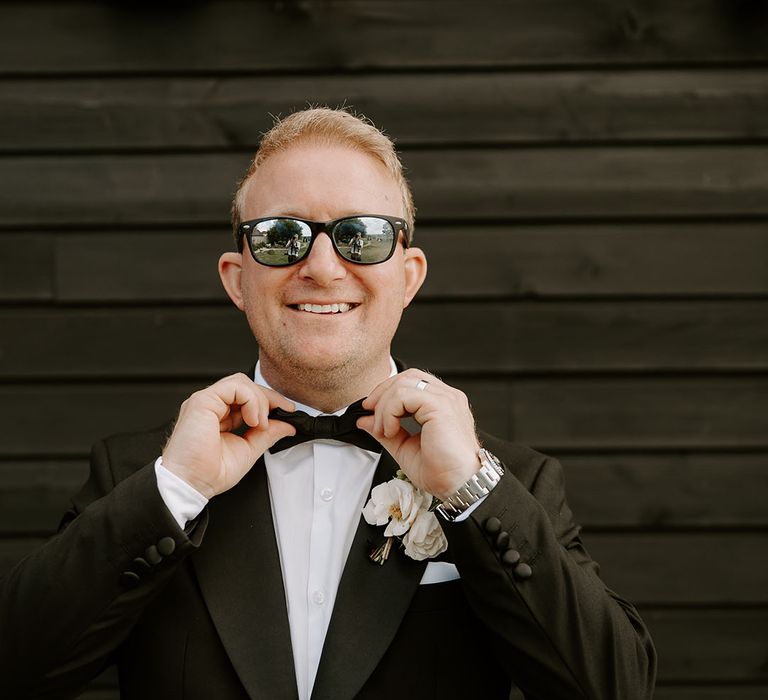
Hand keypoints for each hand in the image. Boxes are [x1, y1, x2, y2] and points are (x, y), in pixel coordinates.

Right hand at [162, 373, 295, 498]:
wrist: (191, 485)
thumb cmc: (208, 473)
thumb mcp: (248, 450)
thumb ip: (267, 435)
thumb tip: (287, 426)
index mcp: (219, 416)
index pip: (247, 396)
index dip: (269, 401)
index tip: (288, 411)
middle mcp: (212, 406)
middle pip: (245, 386)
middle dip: (268, 398)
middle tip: (282, 413)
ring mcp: (206, 401)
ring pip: (241, 382)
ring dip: (260, 400)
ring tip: (261, 424)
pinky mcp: (203, 401)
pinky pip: (234, 387)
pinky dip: (251, 400)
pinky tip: (253, 419)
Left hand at [358, 369, 480, 498]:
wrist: (459, 486)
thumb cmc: (442, 472)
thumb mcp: (404, 448)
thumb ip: (385, 430)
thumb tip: (365, 420)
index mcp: (442, 404)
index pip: (411, 381)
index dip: (387, 391)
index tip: (371, 410)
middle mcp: (446, 397)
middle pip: (407, 376)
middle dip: (382, 392)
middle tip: (370, 413)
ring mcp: (445, 399)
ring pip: (403, 383)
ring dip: (384, 406)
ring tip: (384, 429)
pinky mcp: (440, 405)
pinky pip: (403, 395)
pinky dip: (390, 411)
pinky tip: (391, 430)